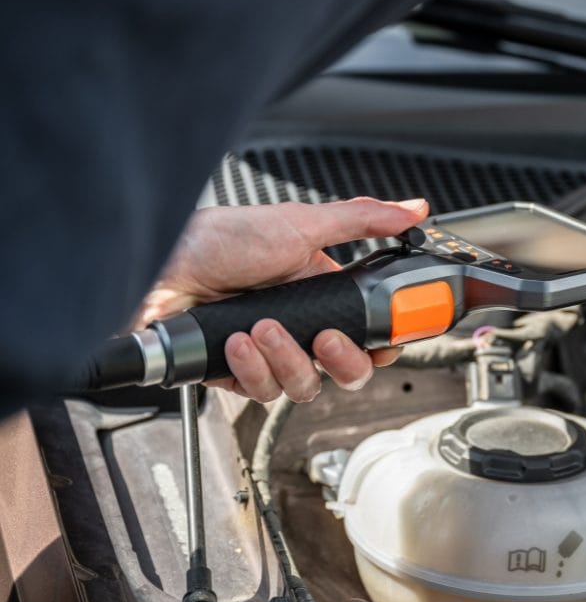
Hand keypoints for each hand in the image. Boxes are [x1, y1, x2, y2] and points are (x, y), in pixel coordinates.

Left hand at [137, 197, 428, 401]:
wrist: (155, 266)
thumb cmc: (217, 239)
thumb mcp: (299, 224)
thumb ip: (362, 219)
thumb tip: (413, 209)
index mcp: (320, 291)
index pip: (367, 332)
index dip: (382, 344)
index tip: (387, 341)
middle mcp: (298, 326)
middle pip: (346, 370)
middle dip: (343, 359)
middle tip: (326, 337)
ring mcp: (267, 354)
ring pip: (305, 386)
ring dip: (288, 359)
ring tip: (262, 327)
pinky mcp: (235, 374)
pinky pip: (261, 392)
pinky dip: (252, 368)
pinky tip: (237, 340)